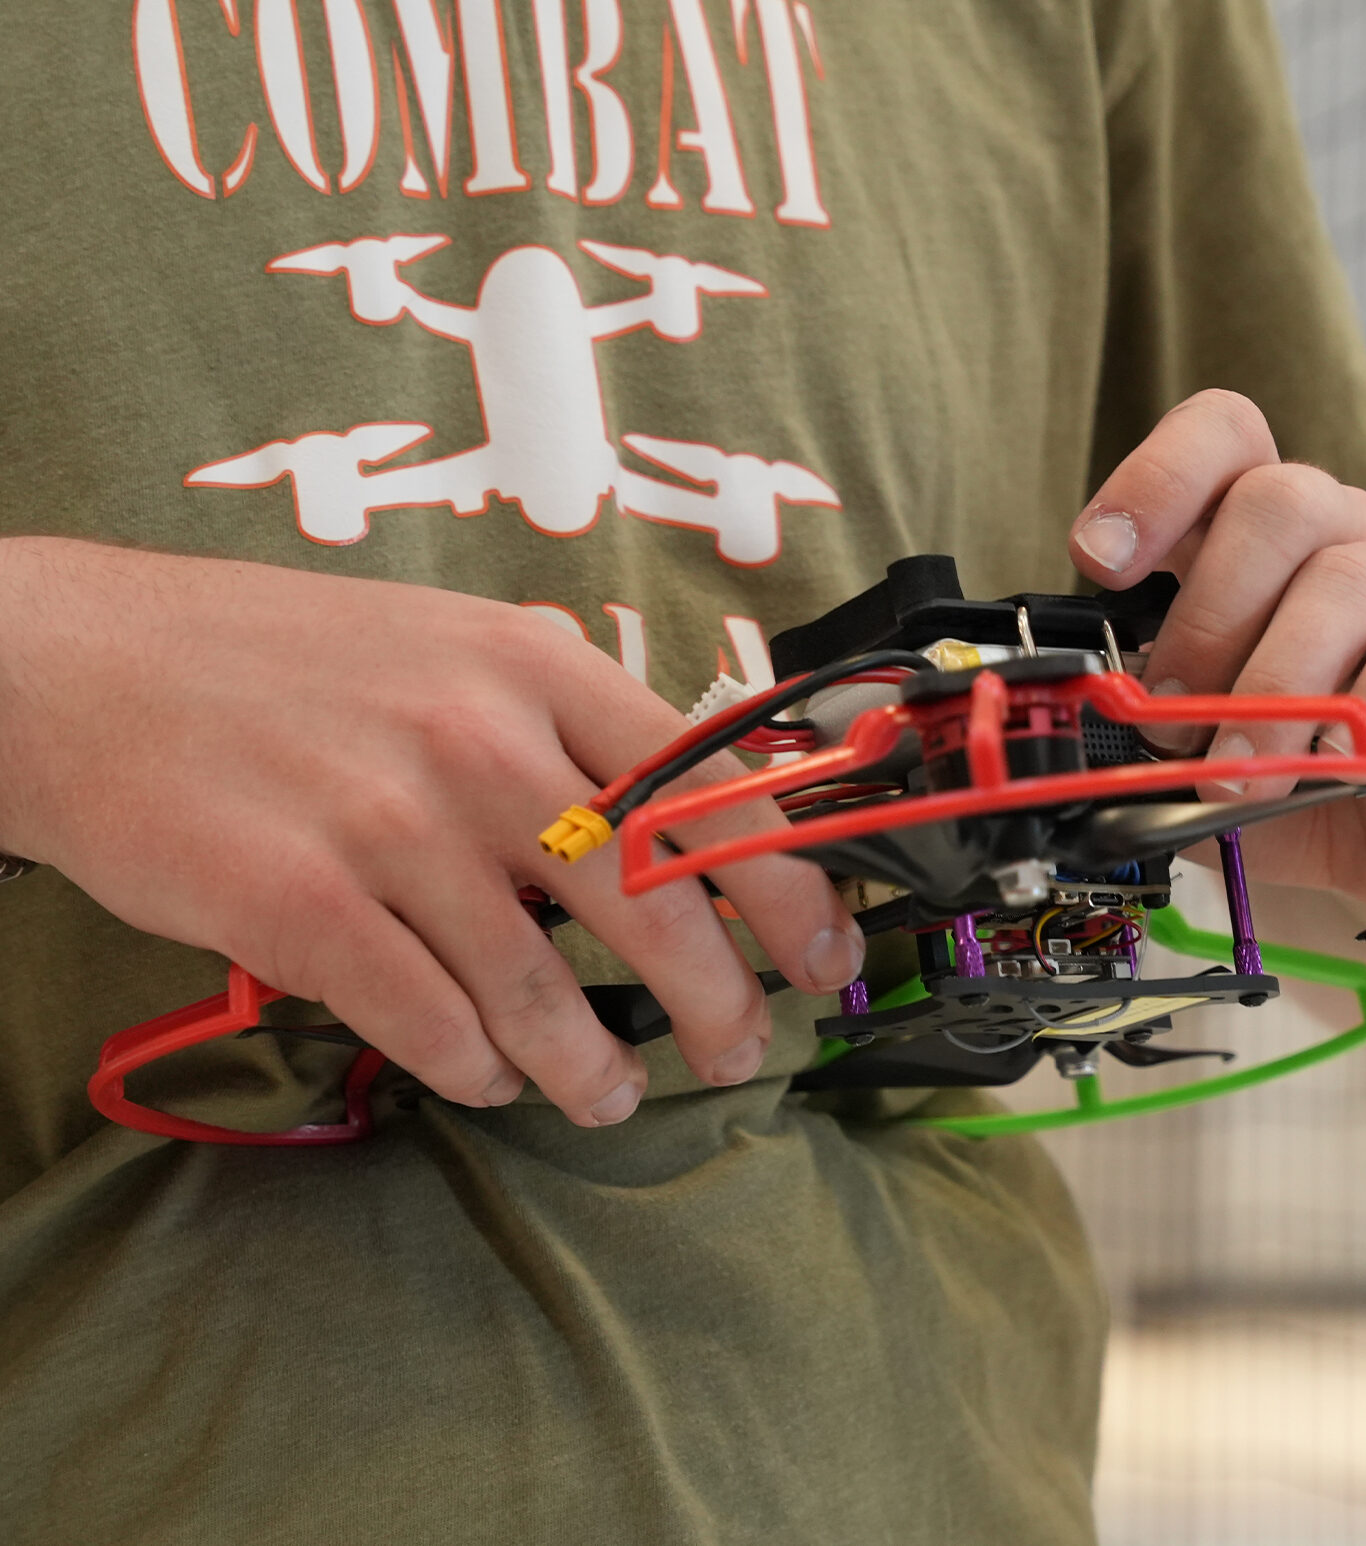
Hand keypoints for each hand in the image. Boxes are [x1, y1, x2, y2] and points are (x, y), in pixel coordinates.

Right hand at [0, 539, 862, 1124]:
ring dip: (590, 1064)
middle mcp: (478, 740)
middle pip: (654, 900)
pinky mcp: (298, 903)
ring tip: (607, 1093)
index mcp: (536, 669)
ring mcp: (388, 823)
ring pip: (540, 986)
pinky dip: (474, 1068)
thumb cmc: (281, 663)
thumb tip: (694, 814)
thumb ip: (569, 723)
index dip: (791, 886)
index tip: (827, 954)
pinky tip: (488, 1077)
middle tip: (737, 1052)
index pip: (711, 791)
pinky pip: (428, 1021)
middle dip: (720, 1000)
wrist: (75, 667)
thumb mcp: (454, 647)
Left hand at [1067, 390, 1365, 919]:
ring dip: (1279, 684)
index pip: (1222, 434)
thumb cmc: (1275, 762)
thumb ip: (1141, 717)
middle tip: (1173, 714)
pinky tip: (1337, 764)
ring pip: (1347, 579)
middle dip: (1210, 614)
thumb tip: (1088, 722)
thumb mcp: (1188, 736)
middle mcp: (1334, 530)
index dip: (1158, 478)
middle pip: (1279, 500)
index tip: (1099, 560)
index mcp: (1249, 527)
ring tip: (1241, 769)